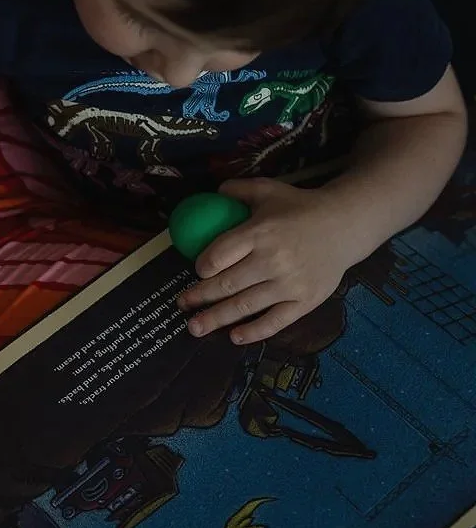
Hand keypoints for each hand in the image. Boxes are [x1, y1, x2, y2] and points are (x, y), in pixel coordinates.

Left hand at [175, 178, 357, 344]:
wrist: (346, 226)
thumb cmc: (300, 208)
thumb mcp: (269, 189)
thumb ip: (238, 189)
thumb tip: (212, 192)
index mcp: (260, 233)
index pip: (220, 254)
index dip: (202, 266)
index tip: (196, 271)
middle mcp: (272, 260)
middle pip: (227, 284)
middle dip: (199, 296)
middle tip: (181, 303)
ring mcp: (289, 284)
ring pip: (245, 305)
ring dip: (216, 318)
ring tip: (194, 327)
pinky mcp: (305, 301)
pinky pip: (275, 321)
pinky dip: (253, 332)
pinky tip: (234, 337)